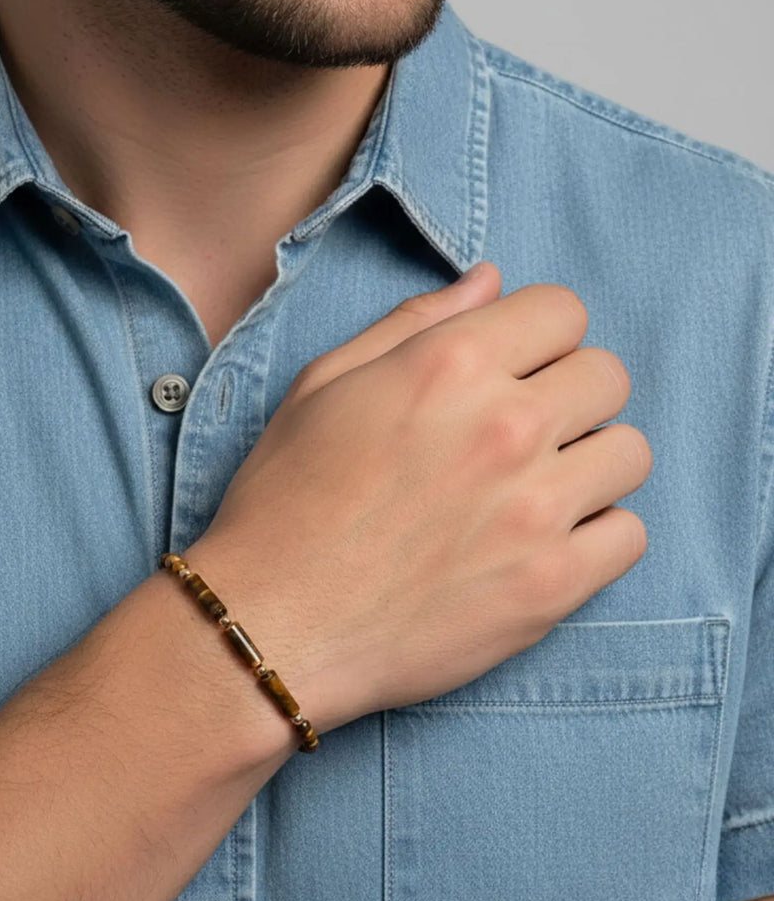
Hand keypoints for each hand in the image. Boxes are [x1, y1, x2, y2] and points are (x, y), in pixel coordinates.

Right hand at [185, 262, 652, 735]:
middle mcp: (505, 426)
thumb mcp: (324, 384)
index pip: (563, 309)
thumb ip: (415, 322)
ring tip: (532, 488)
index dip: (537, 334)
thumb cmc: (285, 498)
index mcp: (448, 364)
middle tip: (520, 430)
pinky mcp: (551, 586)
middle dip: (569, 391)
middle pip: (608, 375)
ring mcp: (536, 509)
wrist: (272, 622)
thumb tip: (490, 279)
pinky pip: (628, 536)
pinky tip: (540, 541)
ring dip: (589, 461)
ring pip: (630, 452)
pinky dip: (595, 534)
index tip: (514, 366)